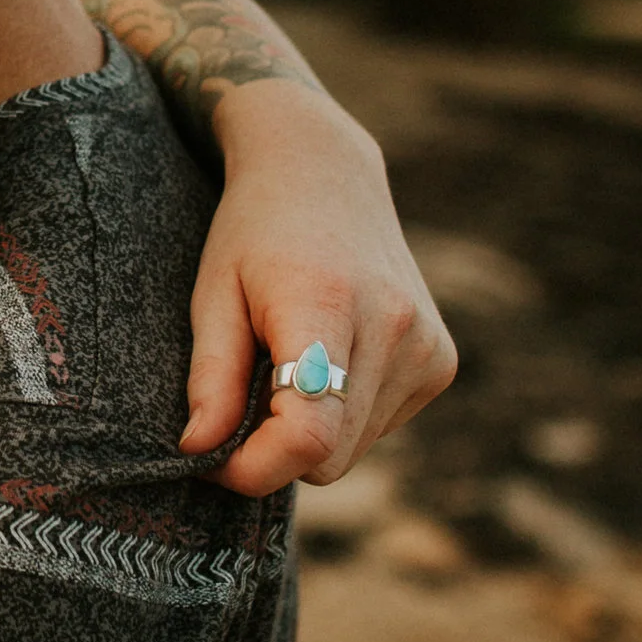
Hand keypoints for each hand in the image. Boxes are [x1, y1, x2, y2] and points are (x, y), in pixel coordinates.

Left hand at [179, 93, 458, 493]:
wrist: (325, 174)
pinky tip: (329, 359)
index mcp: (327, 305)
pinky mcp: (441, 362)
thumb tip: (200, 451)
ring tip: (284, 365)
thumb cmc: (254, 234)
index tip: (211, 458)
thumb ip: (210, 378)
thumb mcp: (212, 295)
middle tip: (235, 405)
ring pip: (352, 452)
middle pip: (328, 458)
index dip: (255, 467)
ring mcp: (426, 346)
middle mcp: (393, 328)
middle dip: (272, 451)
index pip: (308, 435)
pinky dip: (343, 416)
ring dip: (309, 434)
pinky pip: (377, 429)